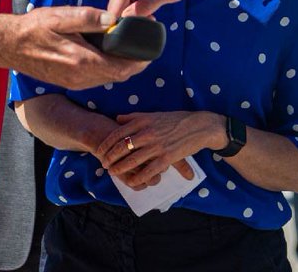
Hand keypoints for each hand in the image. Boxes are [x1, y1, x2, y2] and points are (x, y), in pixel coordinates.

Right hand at [0, 6, 149, 89]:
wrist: (10, 45)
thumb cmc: (34, 27)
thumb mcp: (61, 16)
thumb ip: (88, 18)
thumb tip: (113, 19)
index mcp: (81, 60)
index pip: (121, 67)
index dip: (140, 59)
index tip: (151, 47)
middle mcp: (80, 77)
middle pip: (119, 75)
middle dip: (135, 62)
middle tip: (145, 43)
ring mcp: (75, 82)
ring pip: (108, 77)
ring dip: (122, 65)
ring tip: (130, 45)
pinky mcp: (69, 81)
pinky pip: (97, 77)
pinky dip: (108, 67)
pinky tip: (109, 52)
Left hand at [93, 110, 219, 189]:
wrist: (197, 126)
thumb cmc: (175, 119)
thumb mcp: (153, 114)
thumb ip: (134, 117)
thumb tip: (117, 119)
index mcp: (143, 121)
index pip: (118, 133)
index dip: (107, 144)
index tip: (100, 151)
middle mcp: (147, 133)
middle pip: (122, 147)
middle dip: (110, 157)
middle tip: (103, 164)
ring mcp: (156, 146)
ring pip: (132, 160)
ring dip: (120, 168)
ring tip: (112, 173)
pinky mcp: (166, 158)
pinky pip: (148, 171)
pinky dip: (137, 178)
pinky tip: (131, 182)